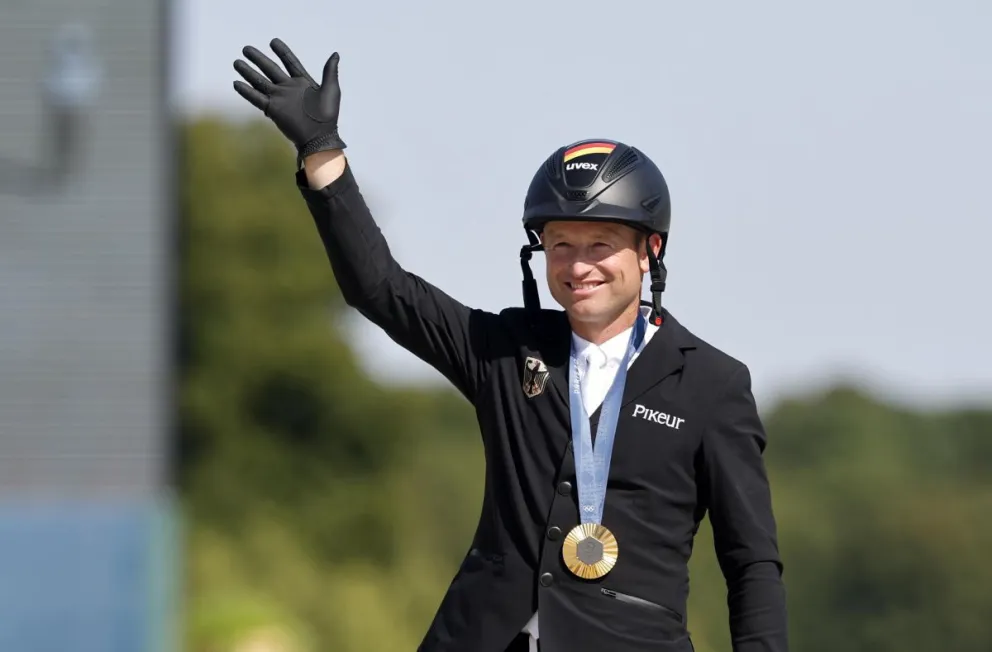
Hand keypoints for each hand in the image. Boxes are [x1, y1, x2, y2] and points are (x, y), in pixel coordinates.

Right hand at [233, 38, 345, 160]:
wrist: (319, 138)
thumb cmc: (327, 116)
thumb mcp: (331, 91)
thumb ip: (330, 72)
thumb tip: (335, 54)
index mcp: (303, 82)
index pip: (290, 62)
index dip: (282, 52)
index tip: (273, 41)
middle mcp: (289, 88)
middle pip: (270, 69)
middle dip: (258, 59)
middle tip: (246, 49)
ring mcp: (280, 99)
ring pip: (260, 82)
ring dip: (248, 72)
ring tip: (237, 62)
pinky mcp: (273, 110)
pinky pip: (257, 99)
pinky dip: (247, 92)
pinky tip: (237, 83)